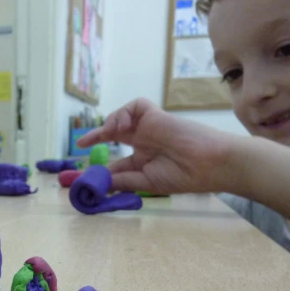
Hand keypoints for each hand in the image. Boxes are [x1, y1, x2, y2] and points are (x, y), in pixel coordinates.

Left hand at [77, 99, 232, 193]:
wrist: (208, 164)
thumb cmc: (181, 176)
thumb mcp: (145, 181)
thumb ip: (120, 180)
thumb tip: (95, 184)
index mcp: (143, 161)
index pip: (115, 163)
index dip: (99, 167)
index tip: (83, 176)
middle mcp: (144, 143)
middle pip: (113, 135)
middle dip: (95, 137)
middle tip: (81, 144)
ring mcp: (149, 128)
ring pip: (121, 118)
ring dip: (108, 125)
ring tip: (107, 133)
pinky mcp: (155, 114)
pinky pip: (134, 106)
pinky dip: (122, 113)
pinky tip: (120, 127)